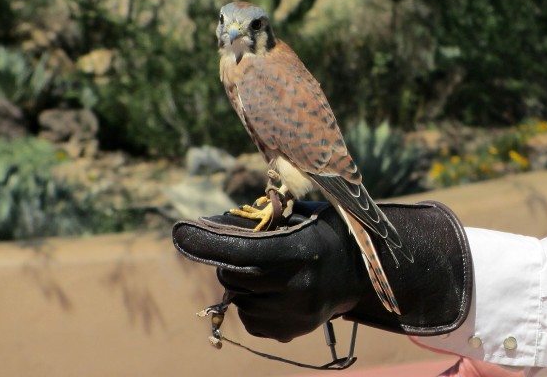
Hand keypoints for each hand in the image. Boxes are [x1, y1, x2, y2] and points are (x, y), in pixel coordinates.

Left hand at [173, 200, 471, 340]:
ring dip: (243, 283)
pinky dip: (254, 302)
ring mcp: (294, 314)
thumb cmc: (330, 233)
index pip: (242, 248)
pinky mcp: (291, 332)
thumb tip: (213, 223)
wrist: (365, 273)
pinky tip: (277, 291)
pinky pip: (251, 318)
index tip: (181, 231)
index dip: (208, 240)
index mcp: (302, 250)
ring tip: (272, 271)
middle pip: (235, 275)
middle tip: (248, 249)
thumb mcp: (306, 214)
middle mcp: (298, 286)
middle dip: (231, 260)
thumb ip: (265, 219)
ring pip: (239, 299)